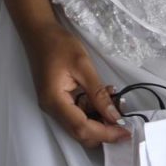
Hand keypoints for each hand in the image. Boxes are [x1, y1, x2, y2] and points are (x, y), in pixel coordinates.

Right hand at [24, 23, 130, 146]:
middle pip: (80, 132)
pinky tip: (105, 96)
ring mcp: (53, 105)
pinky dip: (93, 109)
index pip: (82, 128)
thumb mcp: (83, 65)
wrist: (39, 31)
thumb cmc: (58, 44)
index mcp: (55, 101)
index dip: (105, 134)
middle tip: (124, 121)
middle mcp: (52, 108)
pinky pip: (77, 113)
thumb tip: (114, 116)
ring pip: (80, 125)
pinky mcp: (58, 100)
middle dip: (104, 131)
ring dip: (100, 119)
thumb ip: (98, 93)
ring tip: (117, 103)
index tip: (125, 131)